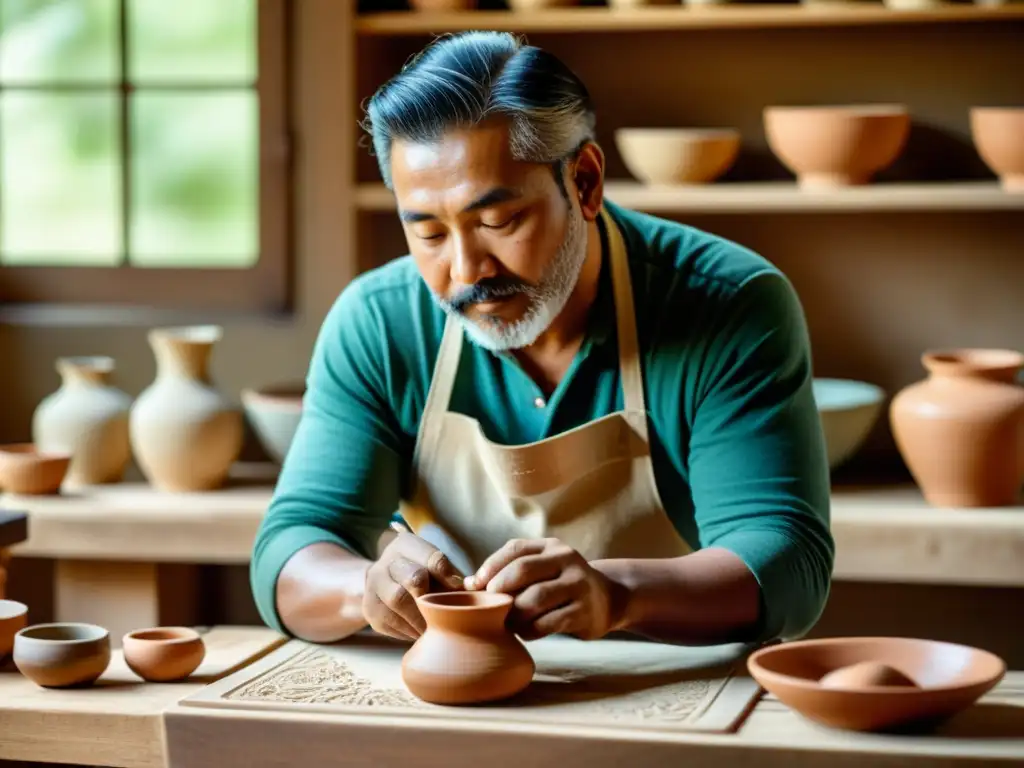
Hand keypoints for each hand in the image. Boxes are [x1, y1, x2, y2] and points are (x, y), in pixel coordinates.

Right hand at [363, 532, 464, 640]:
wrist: (384, 583)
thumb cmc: (421, 574)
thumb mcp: (435, 567)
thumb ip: (451, 575)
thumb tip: (471, 590)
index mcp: (406, 545)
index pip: (432, 558)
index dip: (448, 575)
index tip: (458, 589)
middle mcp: (385, 562)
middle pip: (413, 578)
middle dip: (434, 597)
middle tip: (444, 613)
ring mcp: (373, 586)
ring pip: (398, 602)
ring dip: (422, 619)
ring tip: (435, 627)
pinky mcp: (369, 609)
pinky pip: (390, 622)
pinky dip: (408, 630)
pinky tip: (419, 631)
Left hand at [464, 538, 626, 640]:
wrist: (608, 599)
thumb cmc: (561, 584)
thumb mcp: (541, 569)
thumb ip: (509, 571)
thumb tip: (468, 583)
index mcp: (551, 546)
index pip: (515, 549)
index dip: (491, 566)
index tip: (475, 585)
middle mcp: (567, 560)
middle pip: (524, 569)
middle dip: (500, 588)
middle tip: (488, 605)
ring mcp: (578, 585)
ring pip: (536, 599)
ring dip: (514, 613)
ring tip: (506, 621)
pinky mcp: (584, 611)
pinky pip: (549, 623)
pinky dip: (530, 630)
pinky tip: (524, 632)